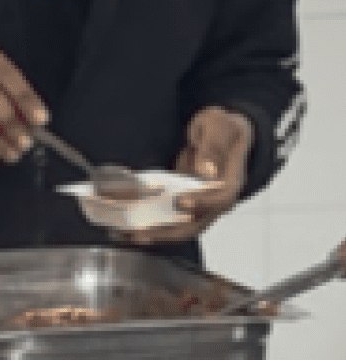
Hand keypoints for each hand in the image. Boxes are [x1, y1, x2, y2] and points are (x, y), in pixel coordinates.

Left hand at [120, 105, 256, 247]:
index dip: (202, 203)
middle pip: (196, 222)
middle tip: (142, 232)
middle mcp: (217, 198)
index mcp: (231, 180)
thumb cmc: (222, 128)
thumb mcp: (220, 126)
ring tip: (130, 234)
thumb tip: (207, 170)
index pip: (221, 198)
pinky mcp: (184, 204)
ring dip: (155, 232)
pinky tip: (128, 226)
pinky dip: (150, 223)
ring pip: (179, 225)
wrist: (220, 134)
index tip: (182, 202)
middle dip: (169, 230)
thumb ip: (213, 146)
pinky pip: (168, 218)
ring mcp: (200, 204)